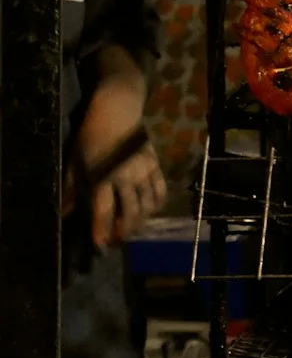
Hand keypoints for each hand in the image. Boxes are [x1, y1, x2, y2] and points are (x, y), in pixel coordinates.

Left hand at [66, 44, 165, 249]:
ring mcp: (144, 171)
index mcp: (103, 176)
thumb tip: (65, 212)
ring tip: (131, 230)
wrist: (118, 111)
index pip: (103, 210)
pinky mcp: (156, 165)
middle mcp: (126, 177)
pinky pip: (160, 191)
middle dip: (124, 231)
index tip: (101, 246)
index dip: (102, 230)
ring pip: (147, 205)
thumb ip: (72, 188)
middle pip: (130, 212)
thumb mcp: (75, 161)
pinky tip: (150, 212)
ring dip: (140, 221)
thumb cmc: (91, 135)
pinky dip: (156, 205)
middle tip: (117, 241)